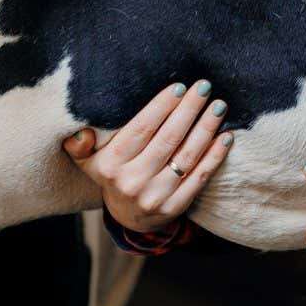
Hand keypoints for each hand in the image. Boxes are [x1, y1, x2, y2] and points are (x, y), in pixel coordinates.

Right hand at [63, 81, 233, 232]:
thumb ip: (80, 145)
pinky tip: (226, 136)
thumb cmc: (112, 174)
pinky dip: (214, 156)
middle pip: (167, 139)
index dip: (162, 107)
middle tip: (204, 87)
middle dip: (188, 110)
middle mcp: (132, 182)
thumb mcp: (89, 160)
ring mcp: (155, 197)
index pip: (141, 129)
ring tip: (218, 106)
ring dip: (206, 129)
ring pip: (186, 157)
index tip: (180, 87)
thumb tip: (80, 132)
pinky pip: (198, 178)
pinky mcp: (175, 208)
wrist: (128, 218)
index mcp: (110, 165)